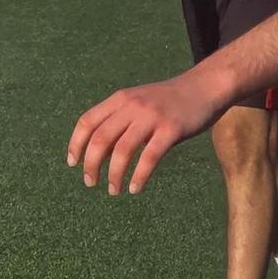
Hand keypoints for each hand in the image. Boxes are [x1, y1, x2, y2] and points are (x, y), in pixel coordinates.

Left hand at [69, 70, 227, 194]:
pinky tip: (134, 188)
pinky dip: (139, 176)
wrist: (204, 87)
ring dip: (114, 175)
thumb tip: (99, 152)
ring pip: (122, 150)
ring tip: (113, 190)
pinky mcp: (171, 129)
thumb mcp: (139, 102)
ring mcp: (152, 117)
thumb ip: (120, 120)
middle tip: (91, 182)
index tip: (73, 163)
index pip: (87, 121)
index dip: (76, 144)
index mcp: (120, 99)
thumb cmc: (169, 101)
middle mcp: (132, 105)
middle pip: (100, 138)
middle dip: (91, 165)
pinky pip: (149, 157)